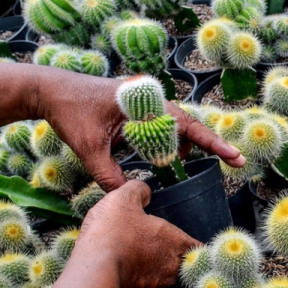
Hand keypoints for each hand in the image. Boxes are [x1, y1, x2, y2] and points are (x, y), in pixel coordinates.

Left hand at [35, 68, 244, 191]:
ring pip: (174, 130)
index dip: (214, 143)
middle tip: (225, 163)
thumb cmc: (71, 112)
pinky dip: (162, 144)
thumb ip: (109, 175)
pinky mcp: (138, 110)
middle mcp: (151, 101)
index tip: (236, 157)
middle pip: (187, 128)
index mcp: (145, 104)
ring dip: (175, 149)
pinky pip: (160, 129)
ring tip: (170, 167)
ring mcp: (146, 105)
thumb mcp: (89, 147)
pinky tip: (155, 158)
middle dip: (201, 147)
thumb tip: (128, 197)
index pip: (188, 126)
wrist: (51, 90)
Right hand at [75, 180, 199, 287]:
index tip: (185, 240)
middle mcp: (173, 266)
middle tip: (160, 248)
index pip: (198, 246)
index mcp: (177, 241)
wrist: (93, 270)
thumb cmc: (113, 233)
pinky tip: (126, 270)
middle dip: (174, 256)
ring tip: (140, 258)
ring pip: (165, 277)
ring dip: (157, 269)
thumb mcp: (124, 199)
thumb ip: (138, 191)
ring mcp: (157, 286)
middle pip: (183, 263)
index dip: (192, 243)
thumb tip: (144, 192)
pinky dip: (140, 279)